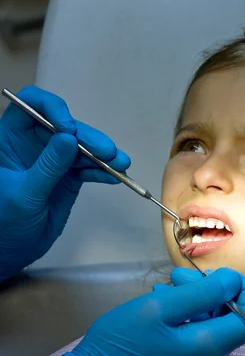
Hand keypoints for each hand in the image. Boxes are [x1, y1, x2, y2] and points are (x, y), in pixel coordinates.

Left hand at [0, 85, 129, 280]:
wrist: (13, 250)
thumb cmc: (5, 222)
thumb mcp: (25, 195)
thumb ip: (47, 167)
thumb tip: (69, 139)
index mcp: (10, 138)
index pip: (31, 105)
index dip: (52, 109)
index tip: (70, 128)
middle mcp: (33, 143)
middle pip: (64, 126)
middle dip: (87, 137)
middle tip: (107, 151)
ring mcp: (53, 160)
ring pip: (80, 147)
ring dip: (102, 155)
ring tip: (122, 164)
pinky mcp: (68, 176)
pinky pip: (88, 168)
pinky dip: (102, 172)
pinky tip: (115, 177)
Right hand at [54, 267, 244, 355]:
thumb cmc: (124, 342)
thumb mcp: (160, 308)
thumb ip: (203, 292)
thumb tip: (233, 282)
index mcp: (213, 345)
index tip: (216, 275)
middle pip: (234, 315)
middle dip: (211, 289)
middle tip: (176, 277)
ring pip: (214, 321)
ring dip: (194, 298)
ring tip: (162, 289)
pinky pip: (199, 333)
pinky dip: (186, 314)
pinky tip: (161, 304)